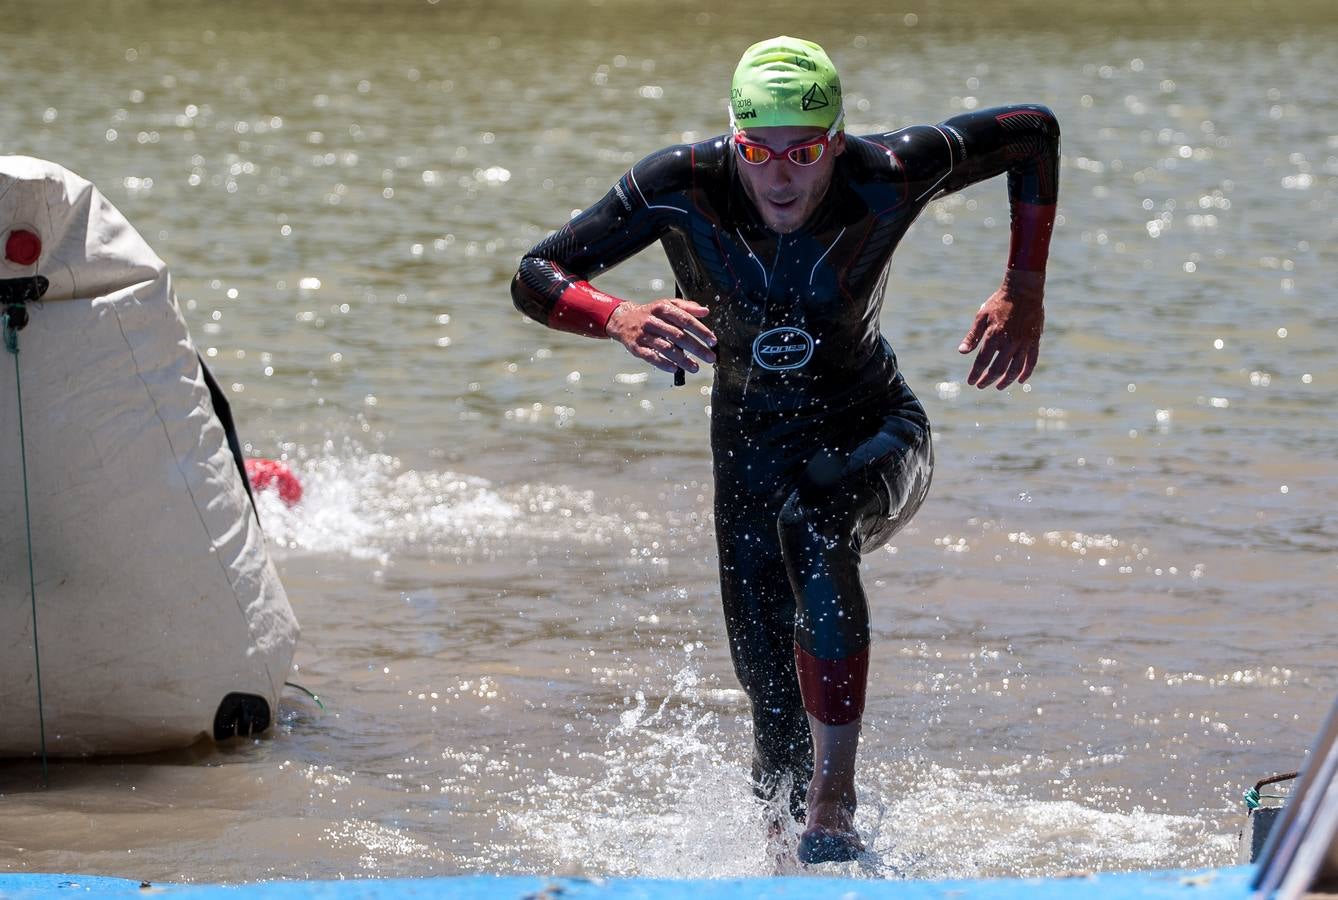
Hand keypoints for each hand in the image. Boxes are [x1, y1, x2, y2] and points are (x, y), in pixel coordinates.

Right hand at [606, 298, 716, 374]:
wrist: (624, 319)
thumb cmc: (652, 313)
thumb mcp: (668, 304)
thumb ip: (687, 307)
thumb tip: (705, 312)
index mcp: (662, 308)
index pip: (685, 320)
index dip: (701, 331)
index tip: (713, 341)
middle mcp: (653, 321)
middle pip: (678, 336)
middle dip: (696, 348)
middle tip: (710, 357)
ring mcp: (644, 335)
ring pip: (666, 348)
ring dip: (682, 359)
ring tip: (695, 367)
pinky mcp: (637, 347)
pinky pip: (651, 357)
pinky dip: (663, 364)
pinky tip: (675, 369)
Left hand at [957, 270, 1044, 389]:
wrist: (1023, 290)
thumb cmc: (999, 303)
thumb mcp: (981, 317)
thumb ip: (972, 336)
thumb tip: (961, 352)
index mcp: (994, 335)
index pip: (982, 361)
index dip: (976, 373)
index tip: (970, 382)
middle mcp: (1009, 341)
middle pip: (998, 368)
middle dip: (987, 380)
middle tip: (981, 386)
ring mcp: (1023, 342)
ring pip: (1015, 368)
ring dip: (1006, 381)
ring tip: (998, 387)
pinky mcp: (1034, 340)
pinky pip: (1032, 361)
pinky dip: (1026, 373)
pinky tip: (1019, 380)